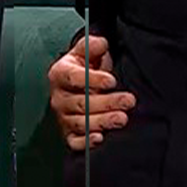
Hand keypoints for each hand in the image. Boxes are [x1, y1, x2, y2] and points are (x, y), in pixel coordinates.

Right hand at [47, 33, 136, 150]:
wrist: (76, 84)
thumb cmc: (82, 67)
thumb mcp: (85, 50)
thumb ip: (92, 45)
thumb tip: (102, 44)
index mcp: (60, 74)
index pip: (74, 78)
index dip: (93, 80)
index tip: (112, 81)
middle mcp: (58, 97)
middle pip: (81, 103)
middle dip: (107, 102)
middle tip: (128, 101)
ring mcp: (63, 117)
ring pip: (81, 122)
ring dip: (103, 122)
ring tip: (122, 118)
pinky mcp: (68, 133)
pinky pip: (74, 141)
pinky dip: (86, 142)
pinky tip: (100, 138)